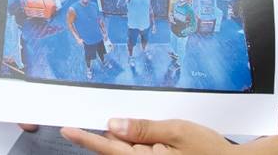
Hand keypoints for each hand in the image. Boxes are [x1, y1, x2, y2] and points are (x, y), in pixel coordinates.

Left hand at [62, 118, 236, 153]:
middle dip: (119, 135)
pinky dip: (143, 148)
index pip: (107, 149)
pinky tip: (162, 144)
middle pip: (117, 151)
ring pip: (129, 154)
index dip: (86, 138)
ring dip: (134, 143)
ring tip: (164, 138)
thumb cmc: (209, 151)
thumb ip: (142, 128)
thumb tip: (113, 125)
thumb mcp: (176, 130)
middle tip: (144, 126)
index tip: (67, 129)